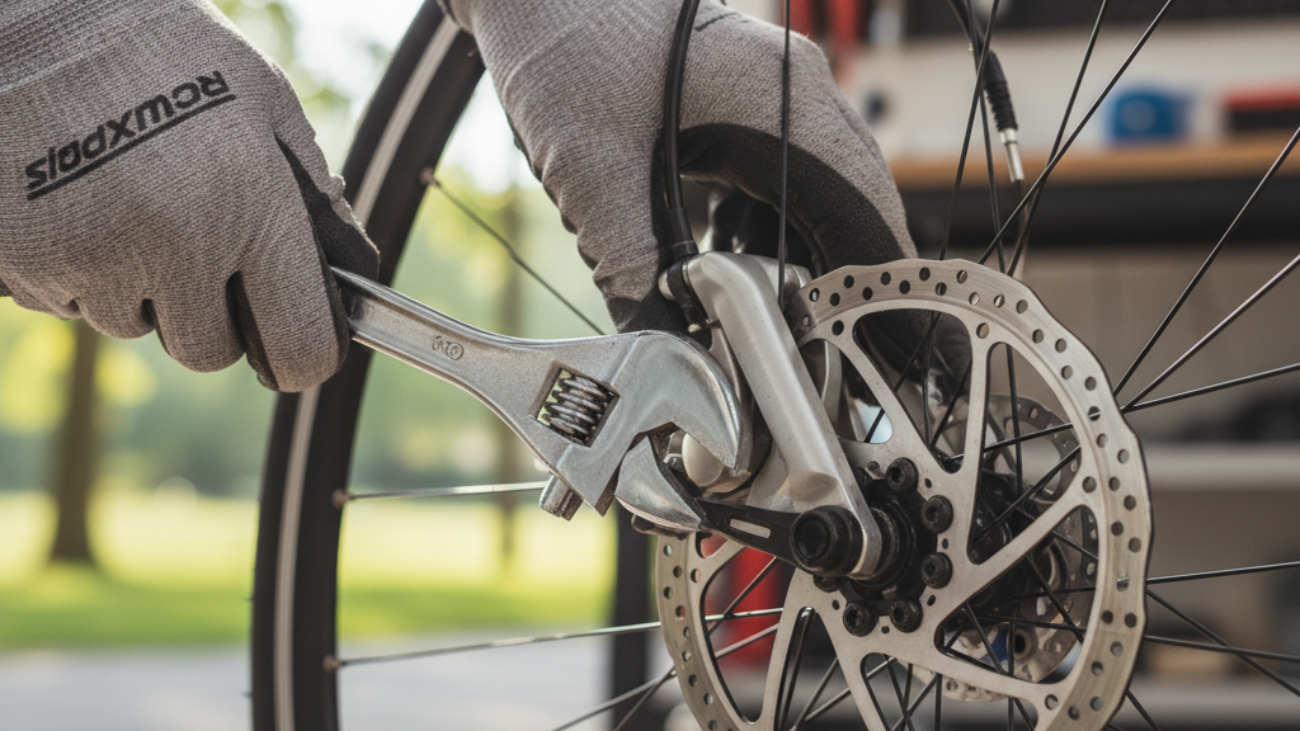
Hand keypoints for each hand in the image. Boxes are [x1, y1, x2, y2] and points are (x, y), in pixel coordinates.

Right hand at [0, 0, 377, 391]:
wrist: (32, 19)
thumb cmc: (163, 52)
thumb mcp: (263, 102)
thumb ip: (312, 193)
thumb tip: (351, 271)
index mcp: (252, 206)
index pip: (299, 346)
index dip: (303, 356)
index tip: (298, 348)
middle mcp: (179, 244)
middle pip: (209, 351)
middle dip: (210, 315)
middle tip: (196, 245)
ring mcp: (97, 258)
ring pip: (137, 326)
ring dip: (142, 289)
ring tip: (131, 204)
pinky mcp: (29, 262)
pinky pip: (72, 304)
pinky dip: (83, 273)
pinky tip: (83, 205)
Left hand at [445, 0, 914, 331]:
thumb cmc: (563, 47)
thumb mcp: (596, 176)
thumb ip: (637, 275)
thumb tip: (673, 362)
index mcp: (783, 106)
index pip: (865, 220)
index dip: (891, 299)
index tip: (913, 361)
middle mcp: (797, 99)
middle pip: (857, 214)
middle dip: (853, 295)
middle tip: (855, 369)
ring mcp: (777, 97)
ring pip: (819, 201)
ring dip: (806, 267)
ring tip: (788, 335)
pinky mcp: (746, 105)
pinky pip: (782, 182)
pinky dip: (769, 235)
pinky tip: (735, 273)